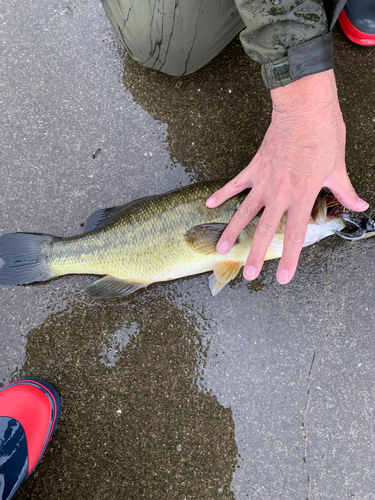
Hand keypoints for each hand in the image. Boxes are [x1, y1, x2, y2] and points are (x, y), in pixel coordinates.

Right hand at [206, 70, 367, 283]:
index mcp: (303, 196)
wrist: (304, 109)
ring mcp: (264, 181)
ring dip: (232, 231)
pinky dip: (222, 194)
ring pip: (244, 212)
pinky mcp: (254, 167)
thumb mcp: (338, 167)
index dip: (290, 258)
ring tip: (222, 248)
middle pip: (264, 230)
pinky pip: (235, 184)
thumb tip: (361, 206)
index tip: (283, 277)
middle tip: (248, 275)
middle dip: (255, 255)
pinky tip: (210, 204)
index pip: (294, 234)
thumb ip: (345, 191)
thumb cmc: (324, 135)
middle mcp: (280, 193)